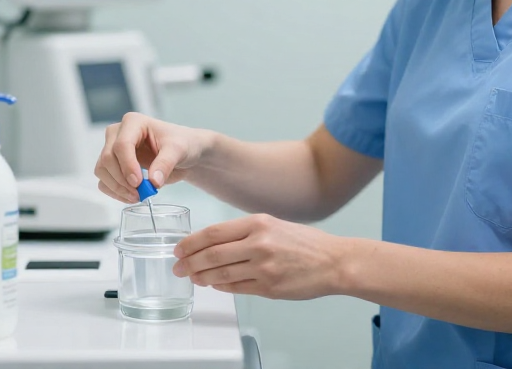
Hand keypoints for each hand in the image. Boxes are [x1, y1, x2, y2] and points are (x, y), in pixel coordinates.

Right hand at [94, 112, 210, 202]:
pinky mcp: (112, 165)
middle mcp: (118, 133)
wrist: (182, 154)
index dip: (127, 165)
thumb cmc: (181, 143)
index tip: (138, 182)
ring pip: (102, 170)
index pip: (122, 144)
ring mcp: (112, 148)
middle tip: (140, 193)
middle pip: (108, 158)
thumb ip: (165, 163)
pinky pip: (104, 181)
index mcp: (134, 122)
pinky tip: (131, 196)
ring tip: (138, 196)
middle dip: (122, 179)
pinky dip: (115, 192)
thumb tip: (154, 181)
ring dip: (117, 187)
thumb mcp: (178, 150)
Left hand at [172, 214, 345, 299]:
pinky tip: (214, 284)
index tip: (179, 248)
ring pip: (221, 274)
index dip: (192, 242)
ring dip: (202, 277)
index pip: (214, 233)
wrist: (334, 261)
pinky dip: (221, 287)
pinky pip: (236, 288)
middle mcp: (259, 244)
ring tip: (192, 277)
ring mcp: (263, 267)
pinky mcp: (268, 287)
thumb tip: (216, 243)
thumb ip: (247, 232)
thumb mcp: (275, 224)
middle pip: (212, 254)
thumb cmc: (307, 243)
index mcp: (259, 223)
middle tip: (178, 267)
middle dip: (190, 262)